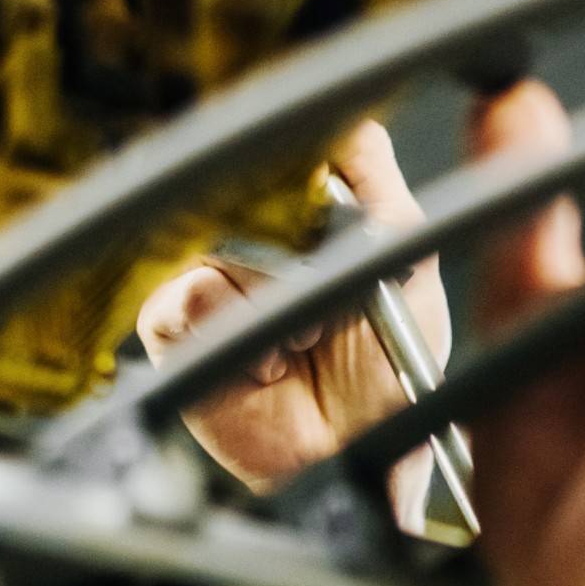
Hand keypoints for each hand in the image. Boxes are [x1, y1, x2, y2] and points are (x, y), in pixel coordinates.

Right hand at [136, 122, 445, 525]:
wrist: (360, 462)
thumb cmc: (391, 381)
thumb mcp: (410, 269)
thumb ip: (382, 188)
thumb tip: (351, 123)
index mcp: (309, 217)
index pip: (283, 154)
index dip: (304, 176)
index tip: (333, 210)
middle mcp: (254, 241)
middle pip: (243, 194)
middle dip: (297, 253)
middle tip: (334, 307)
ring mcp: (210, 281)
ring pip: (216, 244)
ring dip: (270, 299)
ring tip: (304, 344)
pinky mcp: (174, 331)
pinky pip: (182, 297)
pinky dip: (231, 330)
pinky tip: (266, 366)